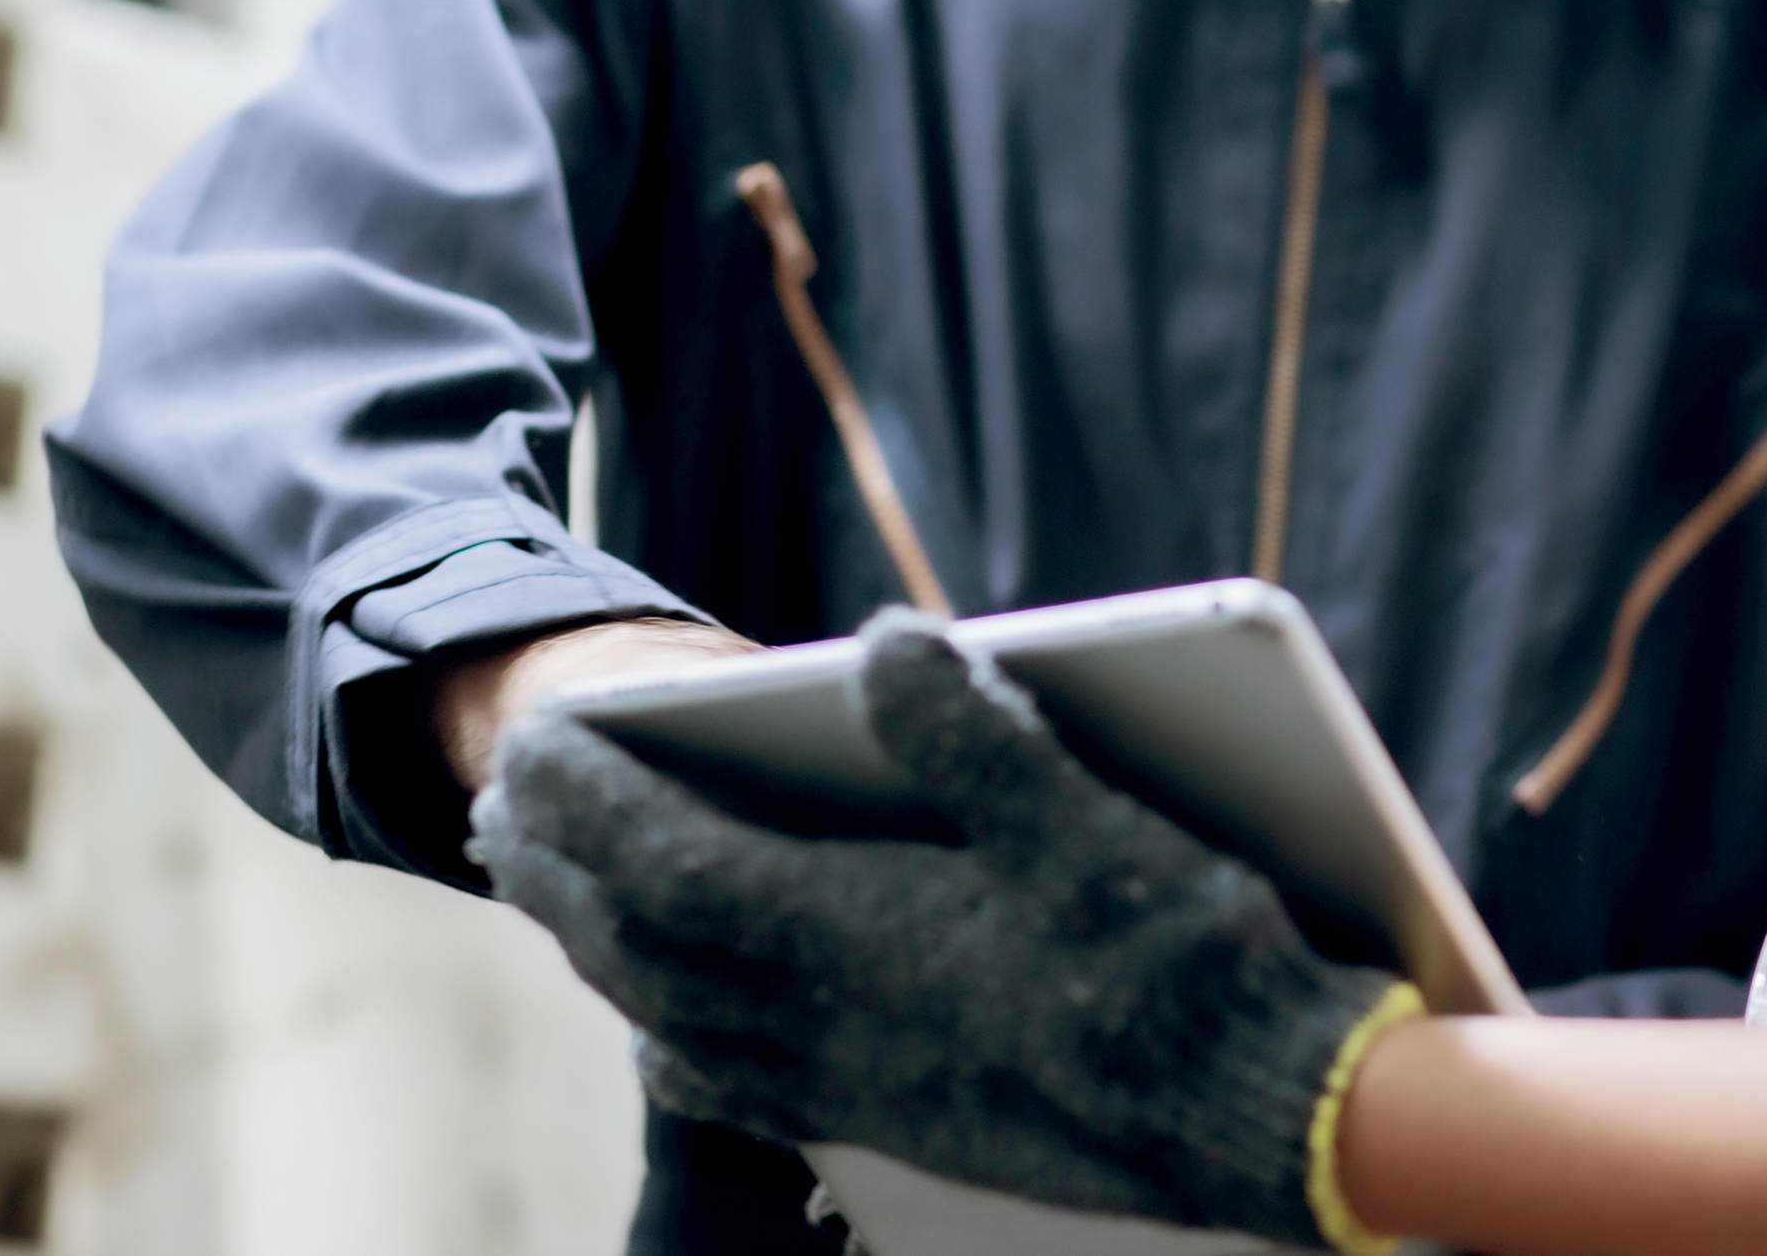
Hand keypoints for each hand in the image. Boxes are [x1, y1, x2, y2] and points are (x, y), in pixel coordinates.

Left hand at [471, 610, 1396, 1245]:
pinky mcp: (903, 1124)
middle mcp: (831, 1024)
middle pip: (649, 946)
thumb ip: (972, 735)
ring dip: (605, 951)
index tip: (525, 743)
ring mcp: (860, 1085)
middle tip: (504, 816)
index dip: (590, 801)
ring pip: (681, 1018)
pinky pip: (740, 1082)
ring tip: (563, 903)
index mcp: (857, 938)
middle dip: (565, 873)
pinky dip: (680, 1042)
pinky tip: (677, 1044)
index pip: (670, 862)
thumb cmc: (1188, 964)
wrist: (1262, 1117)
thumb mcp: (1089, 819)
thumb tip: (882, 644)